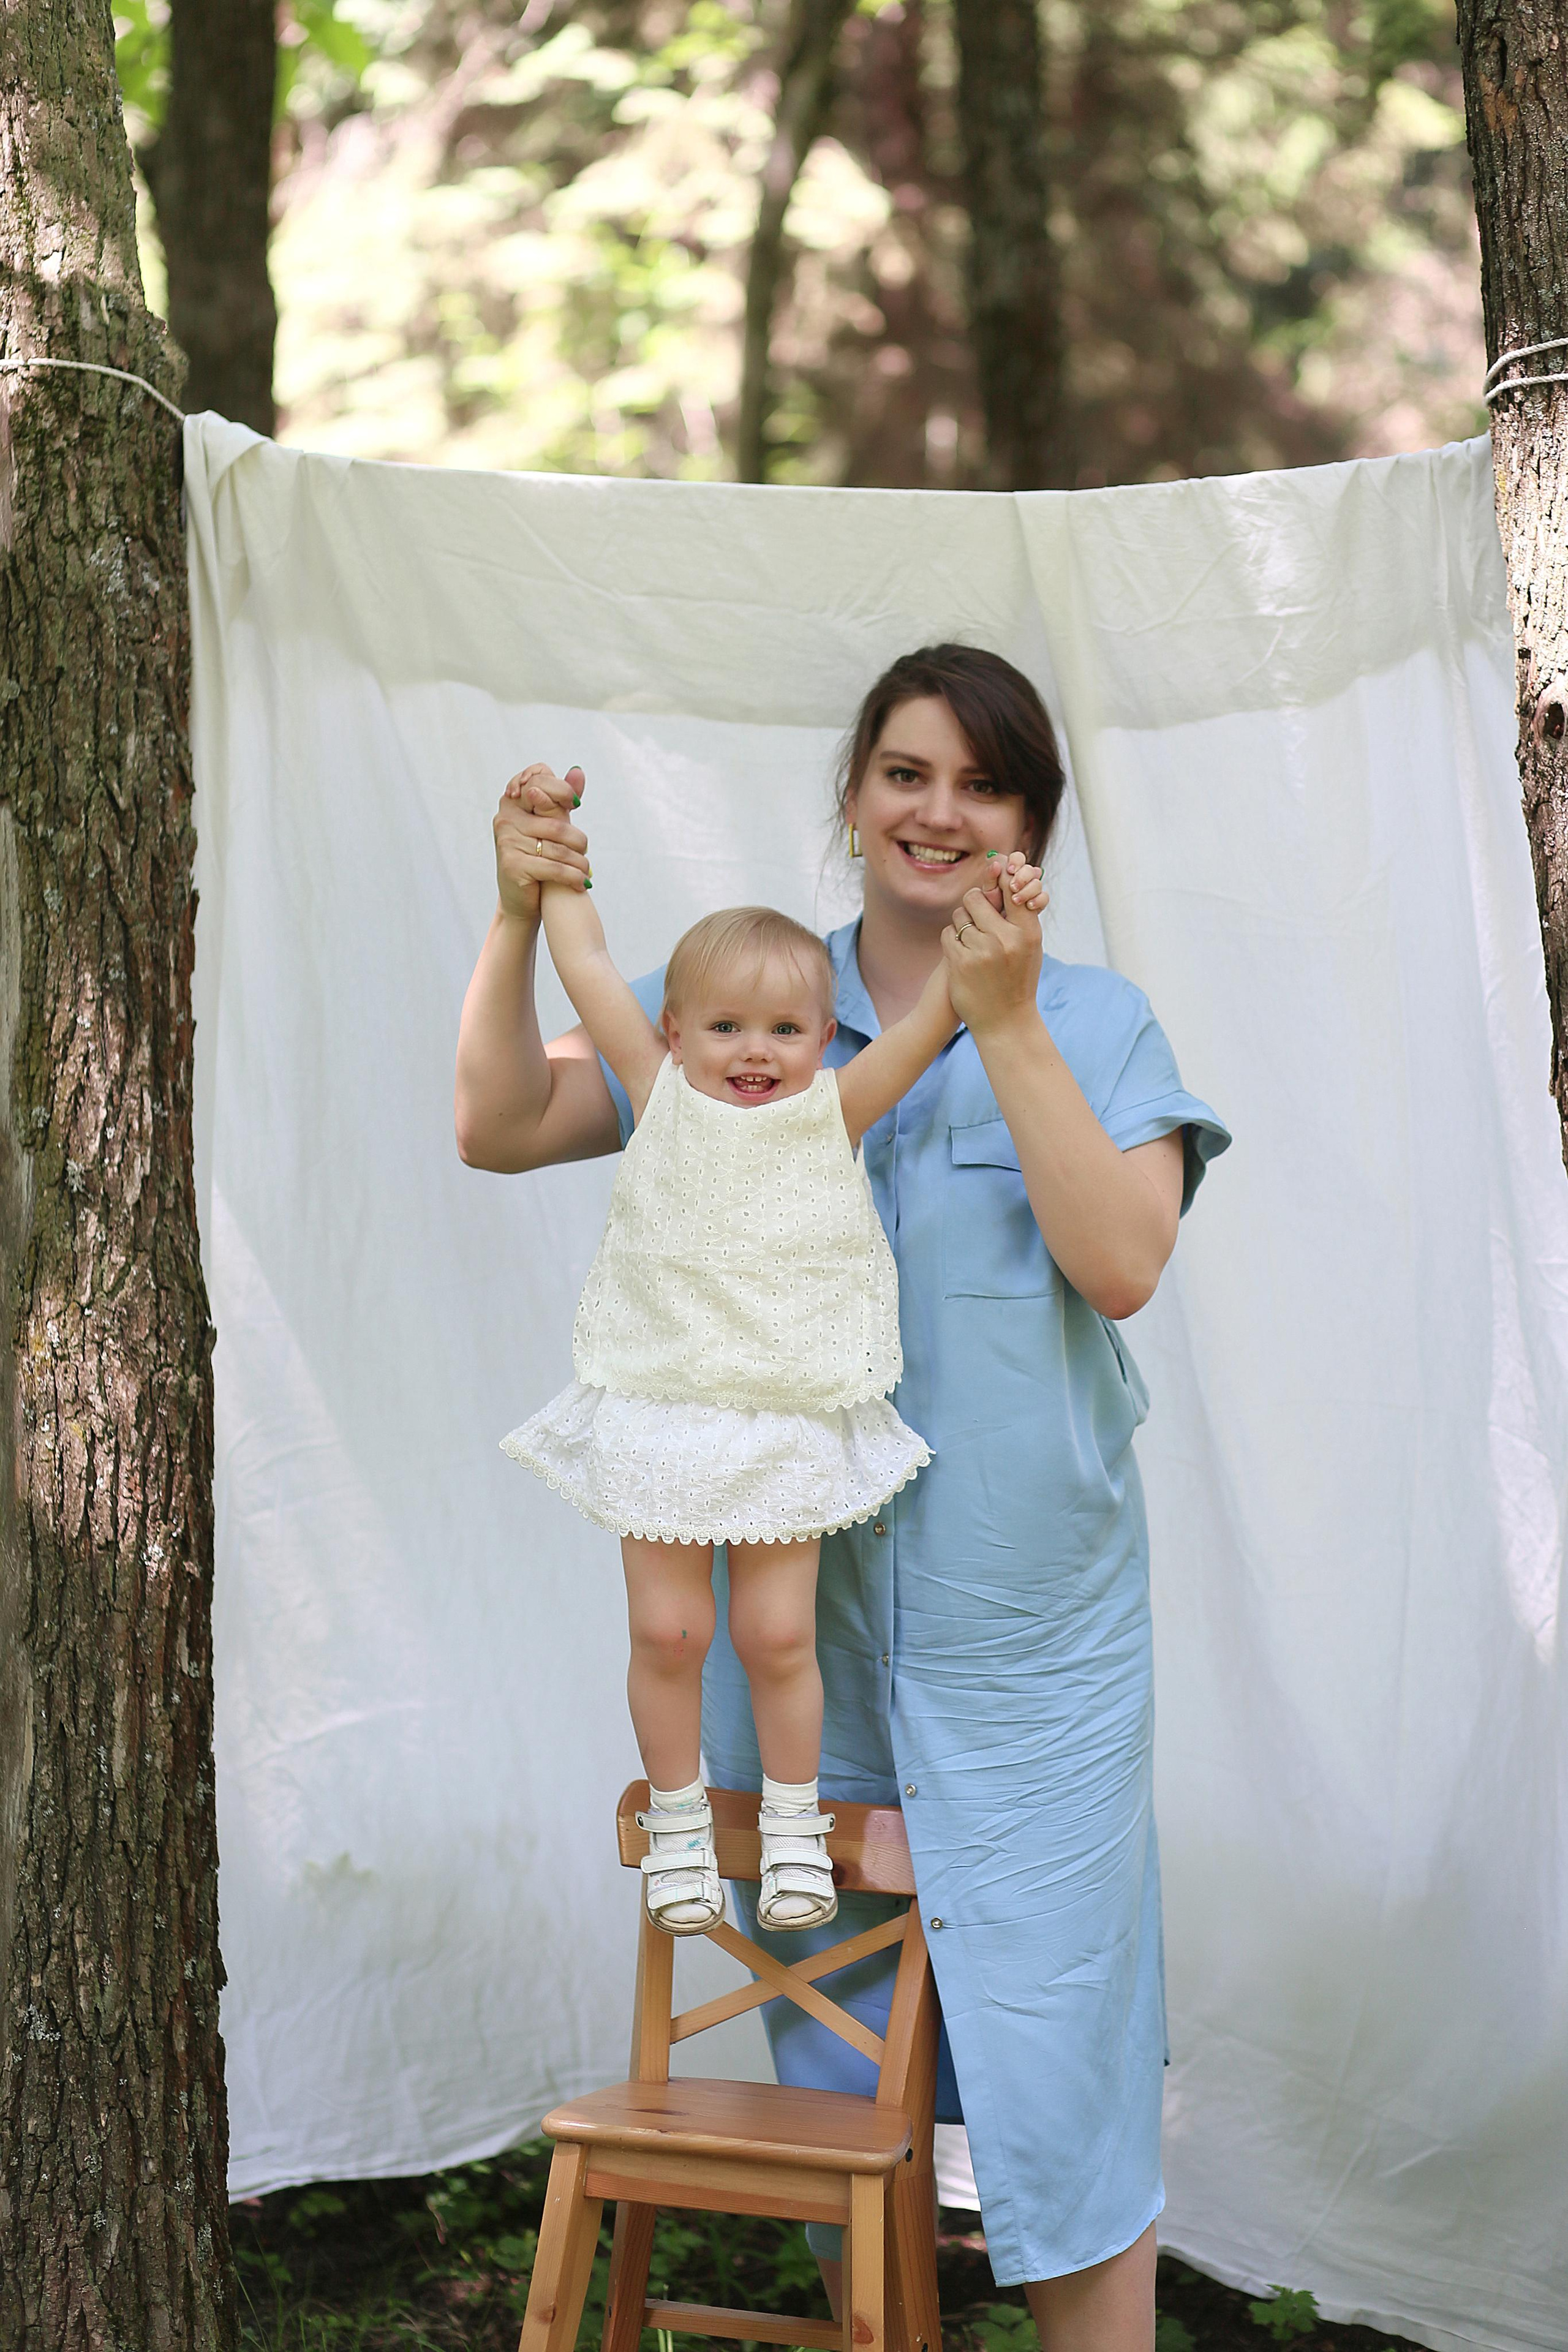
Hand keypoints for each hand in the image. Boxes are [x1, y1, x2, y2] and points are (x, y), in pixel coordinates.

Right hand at [494, 763, 590, 920]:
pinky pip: (554, 867)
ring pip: (559, 847)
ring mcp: (507, 841)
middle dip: (578, 840)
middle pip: (557, 822)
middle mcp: (505, 818)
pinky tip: (582, 884)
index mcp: (512, 803)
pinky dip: (573, 877)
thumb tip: (578, 770)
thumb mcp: (549, 826)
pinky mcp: (513, 865)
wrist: (519, 898)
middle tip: (584, 851)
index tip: (575, 805)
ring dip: (580, 862)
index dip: (562, 790)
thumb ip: (561, 799)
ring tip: (586, 870)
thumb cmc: (536, 857)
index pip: (539, 780)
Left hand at [941, 856, 1045, 1035]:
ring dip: (961, 924)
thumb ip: (1019, 916)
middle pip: (977, 899)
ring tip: (971, 942)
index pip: (1011, 889)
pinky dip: (952, 941)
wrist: (1005, 1021)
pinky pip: (948, 935)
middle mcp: (1005, 940)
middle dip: (973, 903)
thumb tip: (1007, 880)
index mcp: (1027, 933)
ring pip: (959, 916)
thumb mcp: (1029, 947)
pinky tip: (960, 954)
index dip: (1000, 876)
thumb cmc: (1018, 979)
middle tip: (975, 914)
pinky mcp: (960, 963)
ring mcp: (981, 951)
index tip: (995, 867)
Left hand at [979, 849, 1048, 917]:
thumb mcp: (987, 891)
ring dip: (1027, 890)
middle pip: (1029, 869)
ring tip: (1015, 900)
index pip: (1017, 858)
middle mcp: (1023, 879)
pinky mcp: (1038, 902)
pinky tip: (1029, 906)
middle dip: (1022, 877)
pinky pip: (1044, 897)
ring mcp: (1032, 890)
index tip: (1010, 870)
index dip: (1015, 861)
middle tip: (1013, 887)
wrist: (997, 927)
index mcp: (1010, 871)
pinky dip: (1038, 900)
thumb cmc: (990, 908)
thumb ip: (990, 876)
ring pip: (1037, 883)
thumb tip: (992, 860)